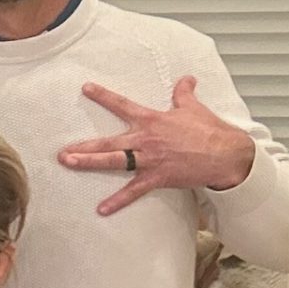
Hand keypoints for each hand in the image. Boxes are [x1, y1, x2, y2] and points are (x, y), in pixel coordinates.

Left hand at [58, 77, 256, 214]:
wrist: (226, 154)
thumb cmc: (210, 130)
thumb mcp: (194, 107)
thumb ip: (184, 92)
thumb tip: (187, 78)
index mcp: (152, 120)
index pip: (122, 105)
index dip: (103, 96)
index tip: (85, 88)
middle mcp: (145, 139)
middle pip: (109, 141)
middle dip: (84, 145)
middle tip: (62, 151)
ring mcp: (149, 159)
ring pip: (114, 161)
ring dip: (90, 163)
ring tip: (69, 164)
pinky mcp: (157, 177)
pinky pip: (134, 192)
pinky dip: (118, 201)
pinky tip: (101, 209)